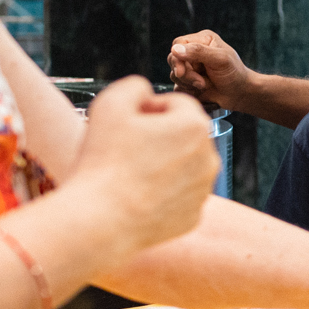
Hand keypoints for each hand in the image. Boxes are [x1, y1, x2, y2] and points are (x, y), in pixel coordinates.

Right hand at [68, 77, 219, 249]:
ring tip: (129, 172)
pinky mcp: (193, 217)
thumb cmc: (104, 160)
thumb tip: (147, 93)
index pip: (175, 103)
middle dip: (159, 135)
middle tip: (125, 147)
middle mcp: (210, 157)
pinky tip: (136, 196)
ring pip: (182, 165)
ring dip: (162, 163)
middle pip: (182, 134)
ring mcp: (203, 190)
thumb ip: (135, 86)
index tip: (126, 123)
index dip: (147, 108)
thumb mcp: (111, 103)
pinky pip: (178, 195)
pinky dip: (161, 192)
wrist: (99, 222)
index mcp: (196, 125)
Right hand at [168, 30, 251, 110]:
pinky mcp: (189, 81)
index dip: (177, 57)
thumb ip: (198, 52)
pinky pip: (178, 86)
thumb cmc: (235, 74)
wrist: (240, 94)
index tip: (182, 71)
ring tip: (204, 85)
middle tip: (201, 82)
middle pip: (173, 60)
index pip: (178, 44)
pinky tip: (201, 91)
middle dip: (185, 74)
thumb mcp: (220, 59)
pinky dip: (188, 90)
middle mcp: (194, 52)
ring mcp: (191, 67)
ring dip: (188, 83)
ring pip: (174, 74)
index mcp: (203, 40)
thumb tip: (175, 49)